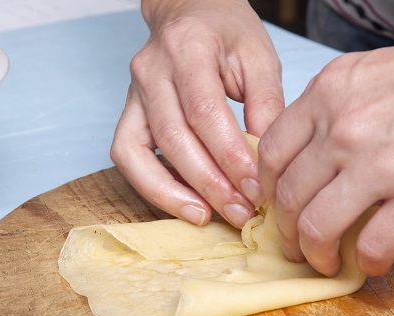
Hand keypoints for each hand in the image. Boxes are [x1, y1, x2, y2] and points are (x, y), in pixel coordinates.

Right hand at [111, 0, 283, 227]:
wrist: (191, 11)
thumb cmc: (230, 34)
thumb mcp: (260, 57)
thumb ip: (267, 103)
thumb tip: (267, 160)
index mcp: (189, 48)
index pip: (205, 112)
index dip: (230, 156)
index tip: (256, 189)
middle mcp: (152, 70)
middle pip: (175, 138)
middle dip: (210, 183)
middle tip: (242, 213)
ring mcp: (134, 92)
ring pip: (140, 152)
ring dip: (175, 193)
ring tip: (209, 217)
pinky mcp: (128, 111)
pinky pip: (126, 155)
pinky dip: (151, 186)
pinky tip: (184, 205)